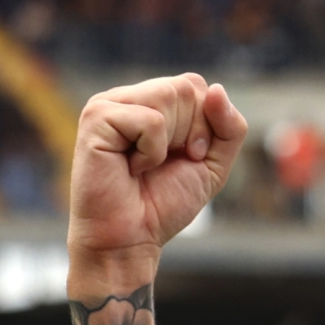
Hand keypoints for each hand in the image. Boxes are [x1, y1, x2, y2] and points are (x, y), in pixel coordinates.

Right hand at [67, 74, 248, 271]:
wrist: (130, 238)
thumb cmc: (164, 203)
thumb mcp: (213, 163)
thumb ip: (229, 127)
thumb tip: (217, 89)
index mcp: (150, 102)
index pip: (197, 85)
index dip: (207, 124)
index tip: (191, 156)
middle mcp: (127, 97)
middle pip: (188, 88)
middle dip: (194, 133)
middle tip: (168, 163)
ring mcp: (108, 105)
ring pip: (170, 95)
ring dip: (173, 141)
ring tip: (146, 164)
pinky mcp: (96, 118)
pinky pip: (151, 120)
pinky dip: (152, 151)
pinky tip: (130, 166)